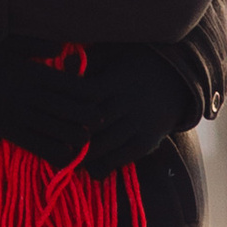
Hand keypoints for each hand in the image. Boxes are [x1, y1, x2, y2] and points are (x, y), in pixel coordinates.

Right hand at [0, 48, 95, 167]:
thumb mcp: (8, 44)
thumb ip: (37, 45)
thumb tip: (63, 46)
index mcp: (32, 73)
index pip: (73, 86)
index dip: (91, 94)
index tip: (98, 94)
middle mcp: (30, 96)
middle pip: (74, 111)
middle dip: (91, 117)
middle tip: (98, 118)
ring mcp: (20, 117)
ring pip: (62, 132)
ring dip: (78, 136)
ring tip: (83, 135)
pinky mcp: (11, 134)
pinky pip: (41, 149)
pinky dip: (58, 153)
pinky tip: (66, 153)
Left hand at [61, 52, 190, 172]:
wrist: (175, 80)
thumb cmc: (132, 65)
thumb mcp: (112, 56)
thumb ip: (89, 63)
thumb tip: (66, 63)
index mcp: (116, 82)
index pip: (88, 95)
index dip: (68, 107)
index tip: (51, 114)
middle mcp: (128, 104)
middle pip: (95, 123)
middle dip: (72, 135)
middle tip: (51, 144)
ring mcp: (140, 124)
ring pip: (108, 143)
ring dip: (86, 155)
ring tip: (65, 161)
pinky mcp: (148, 140)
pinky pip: (126, 156)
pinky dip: (107, 165)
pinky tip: (91, 170)